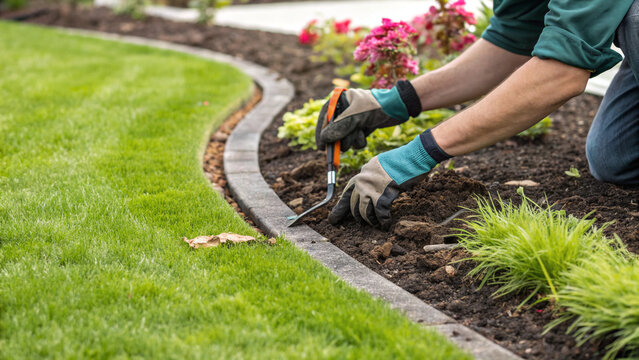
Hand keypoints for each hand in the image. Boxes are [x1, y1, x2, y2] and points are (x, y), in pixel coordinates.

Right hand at [315, 80, 421, 150]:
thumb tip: (324, 139)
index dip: (321, 133)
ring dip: (351, 140)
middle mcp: (344, 110)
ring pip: (345, 138)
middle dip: (340, 139)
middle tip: (339, 149)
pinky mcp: (362, 127)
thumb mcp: (353, 118)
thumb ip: (337, 129)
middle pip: (334, 131)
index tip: (321, 148)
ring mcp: (354, 119)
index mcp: (339, 101)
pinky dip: (359, 140)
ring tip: (360, 133)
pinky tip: (366, 133)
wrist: (397, 107)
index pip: (324, 118)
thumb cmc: (374, 108)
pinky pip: (355, 140)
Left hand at [328, 131, 449, 228]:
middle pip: (353, 205)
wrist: (414, 156)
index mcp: (362, 173)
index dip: (340, 209)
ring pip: (364, 212)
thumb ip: (371, 177)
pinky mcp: (383, 195)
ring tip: (376, 223)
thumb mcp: (380, 166)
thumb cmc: (402, 161)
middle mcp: (363, 180)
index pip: (346, 194)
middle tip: (361, 224)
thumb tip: (365, 191)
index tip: (333, 219)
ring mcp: (372, 188)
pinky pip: (380, 214)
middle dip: (357, 217)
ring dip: (370, 220)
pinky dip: (383, 221)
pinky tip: (386, 224)